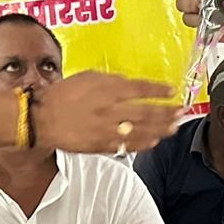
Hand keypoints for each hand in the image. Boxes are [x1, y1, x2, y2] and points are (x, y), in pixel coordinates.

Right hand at [31, 72, 175, 154]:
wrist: (41, 118)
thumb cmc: (63, 94)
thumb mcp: (87, 76)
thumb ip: (111, 80)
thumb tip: (128, 83)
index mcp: (106, 90)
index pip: (139, 89)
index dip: (158, 90)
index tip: (172, 91)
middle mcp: (109, 110)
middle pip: (145, 112)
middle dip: (167, 112)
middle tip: (182, 111)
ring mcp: (106, 130)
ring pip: (139, 131)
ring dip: (160, 129)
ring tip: (174, 127)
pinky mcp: (100, 145)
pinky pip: (126, 146)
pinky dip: (142, 144)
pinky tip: (153, 142)